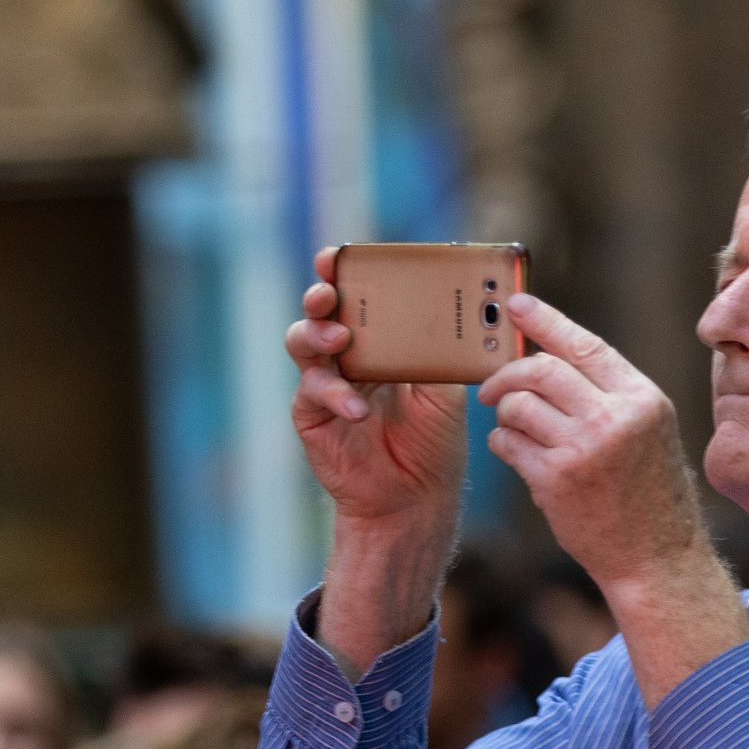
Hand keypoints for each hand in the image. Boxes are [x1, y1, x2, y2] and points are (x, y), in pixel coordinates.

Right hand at [288, 247, 466, 673]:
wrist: (417, 496)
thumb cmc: (434, 438)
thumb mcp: (445, 385)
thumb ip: (436, 347)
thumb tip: (445, 307)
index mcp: (380, 335)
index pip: (358, 291)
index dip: (345, 269)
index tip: (342, 253)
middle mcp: (347, 351)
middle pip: (322, 308)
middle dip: (322, 291)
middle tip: (330, 288)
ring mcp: (326, 380)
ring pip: (303, 340)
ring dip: (318, 333)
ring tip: (340, 339)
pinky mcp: (312, 414)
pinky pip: (313, 391)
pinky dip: (334, 393)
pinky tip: (358, 406)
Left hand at [479, 295, 708, 592]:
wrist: (658, 559)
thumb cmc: (650, 495)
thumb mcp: (649, 432)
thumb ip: (609, 395)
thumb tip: (551, 357)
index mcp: (643, 399)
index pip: (585, 345)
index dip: (545, 320)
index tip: (516, 305)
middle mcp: (616, 418)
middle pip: (541, 369)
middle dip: (506, 374)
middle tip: (491, 387)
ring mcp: (584, 449)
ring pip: (518, 406)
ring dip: (505, 415)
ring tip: (514, 431)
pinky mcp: (557, 481)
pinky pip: (508, 444)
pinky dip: (502, 445)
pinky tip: (514, 455)